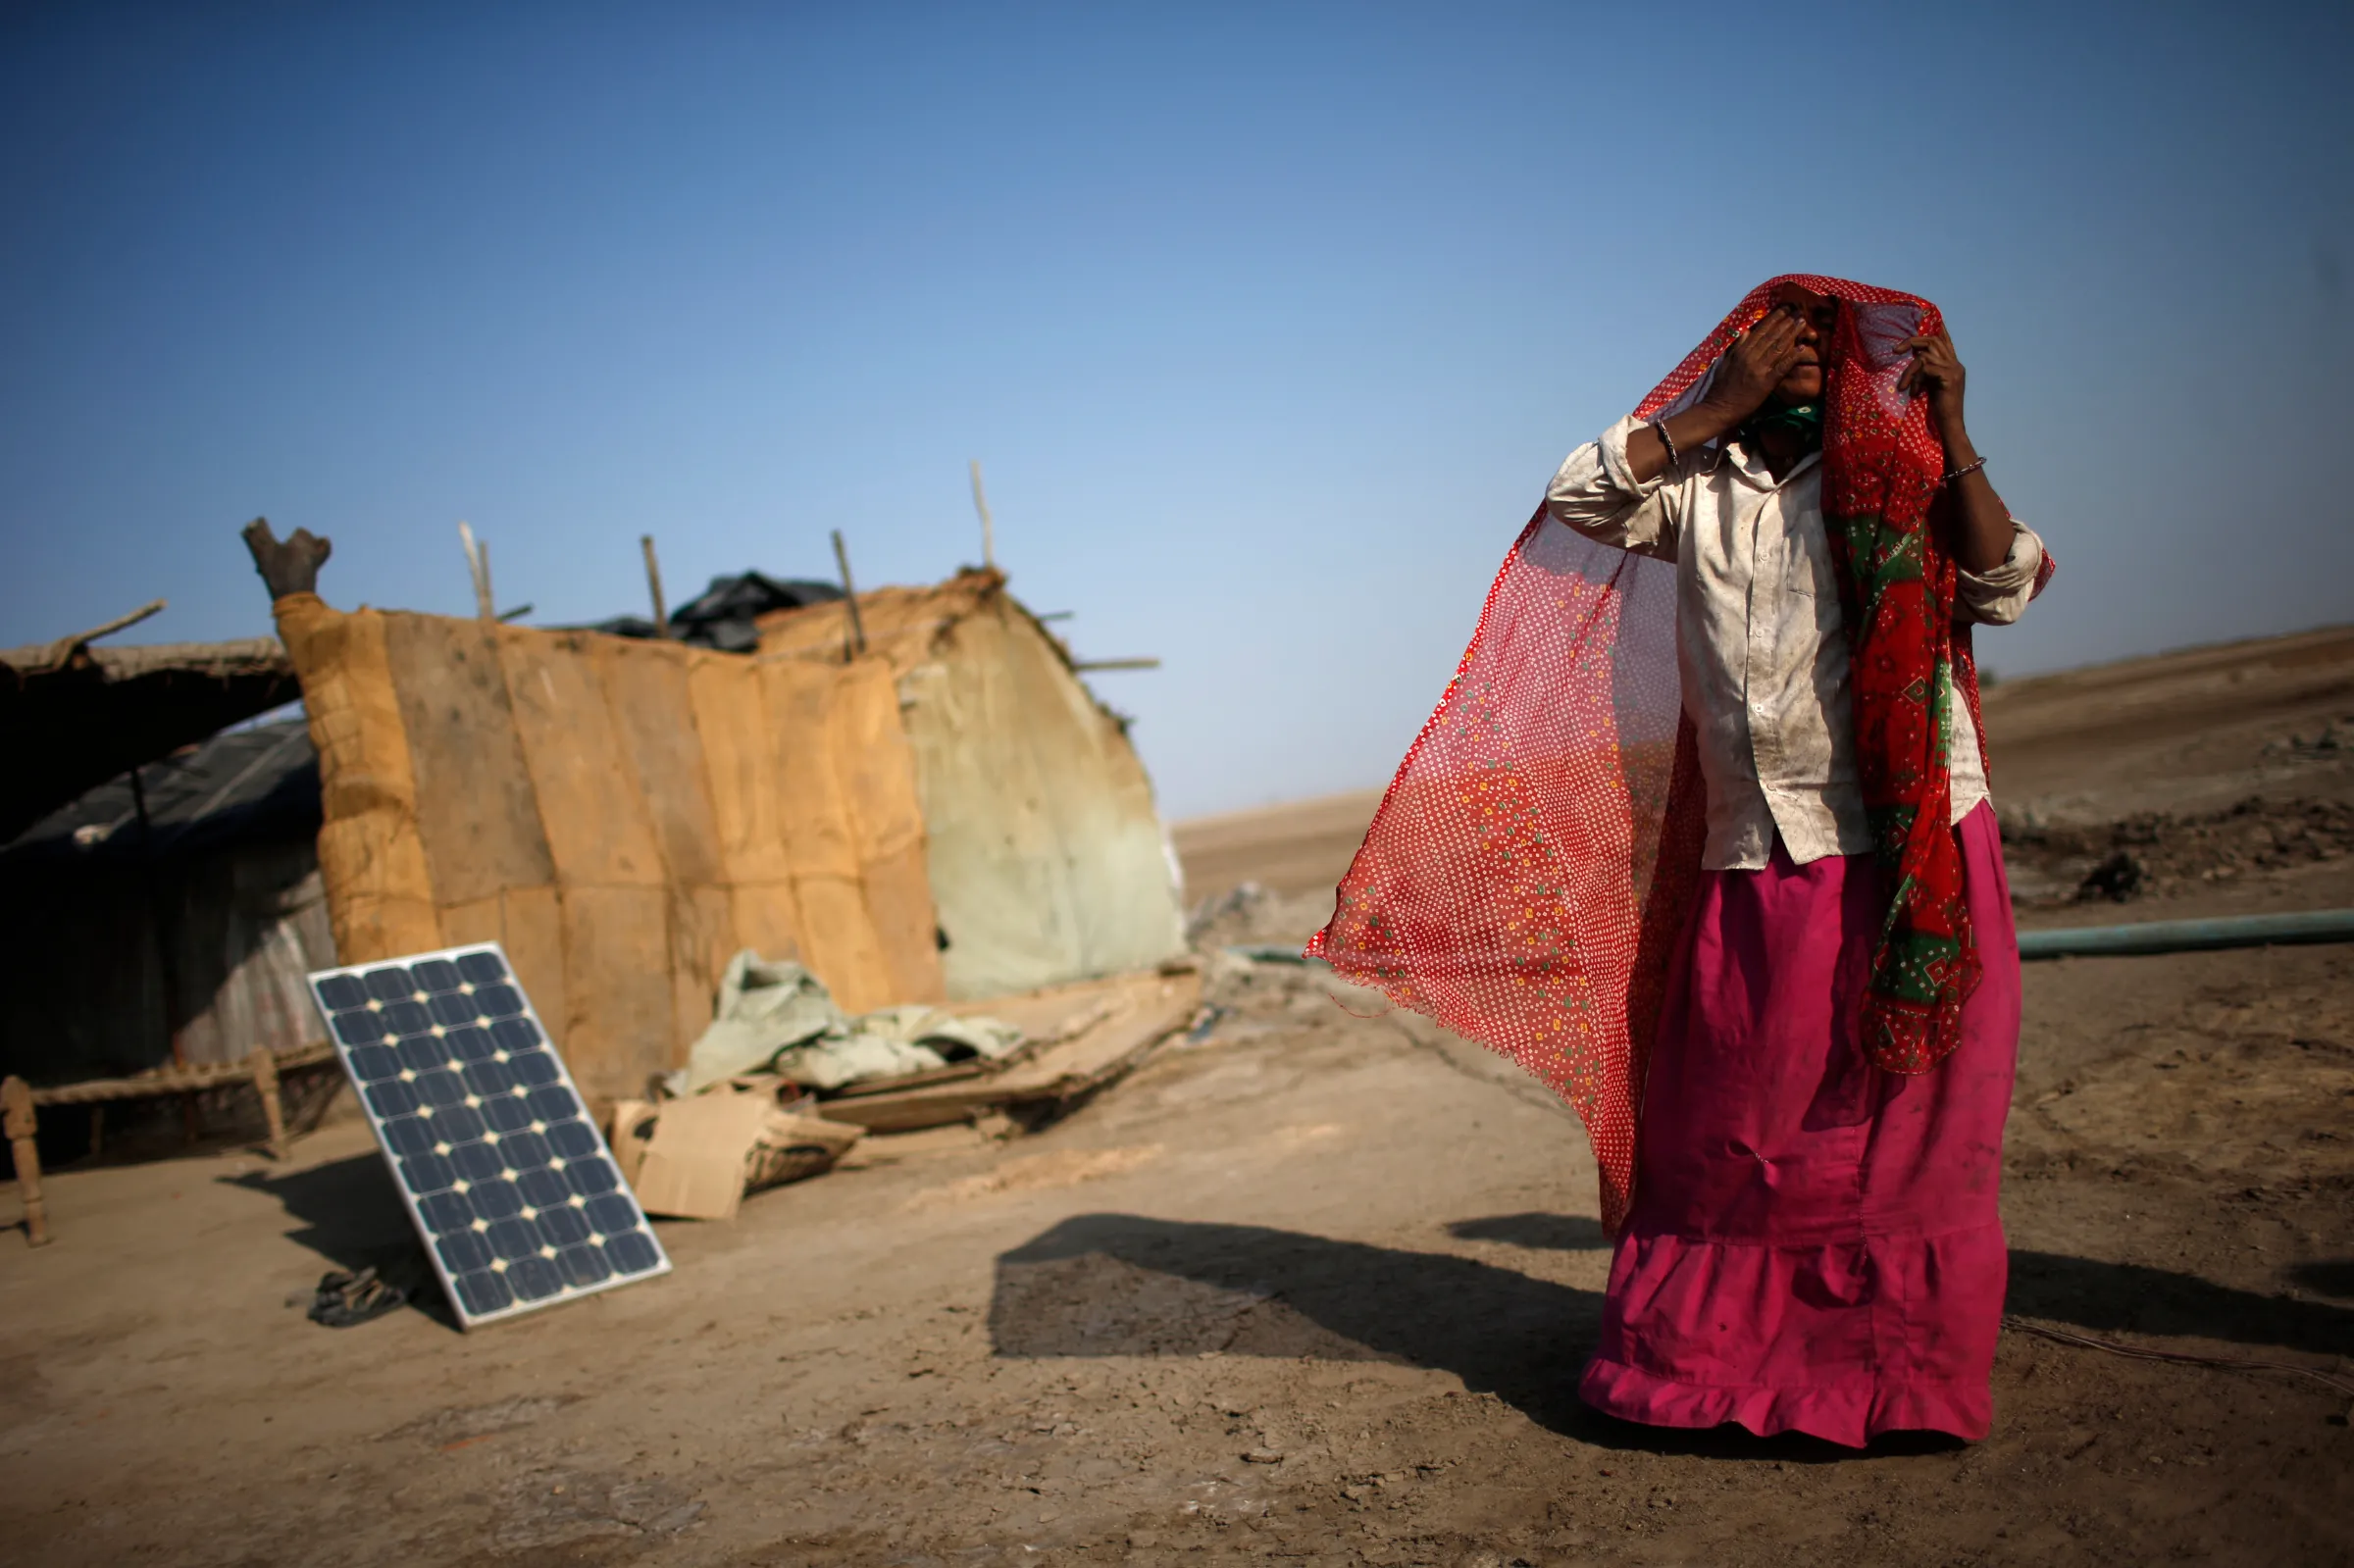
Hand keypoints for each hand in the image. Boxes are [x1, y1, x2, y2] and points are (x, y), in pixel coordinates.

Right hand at [1700, 305, 1807, 421]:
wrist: (1719, 409)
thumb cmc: (1721, 388)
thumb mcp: (1725, 363)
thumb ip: (1736, 347)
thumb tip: (1745, 331)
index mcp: (1741, 352)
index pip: (1760, 331)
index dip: (1773, 319)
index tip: (1784, 309)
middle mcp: (1751, 357)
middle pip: (1771, 336)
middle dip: (1786, 322)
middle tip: (1798, 311)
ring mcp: (1759, 369)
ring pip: (1778, 347)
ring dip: (1792, 333)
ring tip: (1802, 322)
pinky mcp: (1766, 382)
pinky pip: (1782, 367)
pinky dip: (1792, 356)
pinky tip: (1802, 348)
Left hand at [1897, 331, 1967, 432]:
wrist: (1950, 425)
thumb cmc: (1939, 408)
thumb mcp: (1931, 384)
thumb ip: (1927, 370)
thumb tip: (1915, 356)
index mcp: (1953, 364)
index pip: (1945, 341)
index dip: (1938, 328)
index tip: (1930, 317)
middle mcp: (1956, 364)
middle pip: (1933, 341)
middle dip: (1912, 342)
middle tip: (1895, 350)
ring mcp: (1954, 370)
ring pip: (1925, 356)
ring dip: (1909, 370)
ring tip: (1904, 386)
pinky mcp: (1949, 378)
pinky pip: (1925, 368)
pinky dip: (1915, 378)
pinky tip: (1913, 392)